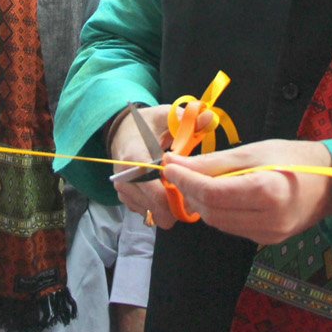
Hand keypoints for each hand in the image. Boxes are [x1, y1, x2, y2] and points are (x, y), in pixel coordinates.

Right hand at [109, 104, 210, 230]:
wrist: (122, 132)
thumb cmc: (147, 125)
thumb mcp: (166, 116)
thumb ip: (188, 120)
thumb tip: (209, 117)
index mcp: (134, 158)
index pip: (156, 189)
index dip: (179, 194)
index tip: (195, 190)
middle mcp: (125, 179)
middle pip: (156, 206)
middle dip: (178, 205)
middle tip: (194, 195)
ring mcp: (124, 191)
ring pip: (153, 214)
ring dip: (170, 209)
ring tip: (182, 193)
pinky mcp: (126, 199)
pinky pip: (147, 214)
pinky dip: (160, 209)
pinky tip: (168, 195)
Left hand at [160, 139, 331, 244]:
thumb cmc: (295, 158)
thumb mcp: (254, 151)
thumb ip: (213, 162)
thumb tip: (174, 164)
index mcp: (268, 192)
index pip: (212, 192)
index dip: (185, 180)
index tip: (168, 166)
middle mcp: (268, 220)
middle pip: (212, 211)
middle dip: (189, 192)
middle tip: (178, 172)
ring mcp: (268, 236)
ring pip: (218, 222)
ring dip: (201, 203)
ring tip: (196, 181)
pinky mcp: (267, 242)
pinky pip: (232, 227)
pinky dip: (218, 211)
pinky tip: (218, 195)